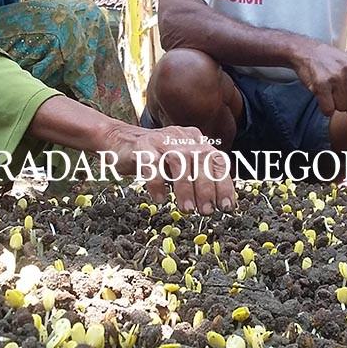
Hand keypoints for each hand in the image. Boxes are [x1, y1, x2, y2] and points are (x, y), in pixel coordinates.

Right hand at [103, 124, 234, 213]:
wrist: (120, 140)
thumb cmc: (156, 158)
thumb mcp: (181, 162)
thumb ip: (197, 174)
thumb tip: (217, 201)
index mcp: (195, 140)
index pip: (216, 160)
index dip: (224, 183)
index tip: (226, 205)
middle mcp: (181, 137)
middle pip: (200, 159)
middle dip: (206, 188)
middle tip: (206, 211)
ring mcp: (161, 140)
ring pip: (178, 162)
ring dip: (185, 188)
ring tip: (187, 209)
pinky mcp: (141, 147)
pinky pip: (152, 166)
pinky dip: (158, 184)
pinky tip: (160, 200)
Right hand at [291, 42, 346, 127]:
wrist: (309, 52)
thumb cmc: (335, 63)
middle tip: (345, 100)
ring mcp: (336, 77)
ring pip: (343, 108)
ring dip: (338, 106)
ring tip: (333, 93)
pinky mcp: (321, 84)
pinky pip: (328, 109)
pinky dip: (326, 109)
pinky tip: (324, 98)